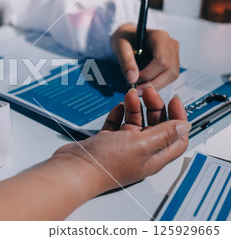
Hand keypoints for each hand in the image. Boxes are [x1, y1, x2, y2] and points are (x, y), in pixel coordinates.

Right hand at [52, 85, 189, 192]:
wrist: (75, 169)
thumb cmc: (106, 163)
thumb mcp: (141, 144)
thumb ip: (163, 134)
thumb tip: (184, 126)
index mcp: (154, 157)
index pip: (175, 137)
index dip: (178, 118)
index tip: (173, 100)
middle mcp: (140, 152)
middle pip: (156, 126)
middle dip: (154, 107)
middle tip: (148, 91)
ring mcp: (122, 147)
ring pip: (135, 123)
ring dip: (135, 108)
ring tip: (130, 95)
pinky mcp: (106, 142)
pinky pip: (117, 125)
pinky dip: (120, 114)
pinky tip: (119, 107)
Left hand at [111, 23, 179, 93]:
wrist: (128, 37)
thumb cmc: (125, 38)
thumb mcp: (120, 46)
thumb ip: (126, 61)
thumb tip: (132, 79)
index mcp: (160, 37)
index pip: (162, 61)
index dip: (148, 74)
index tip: (133, 80)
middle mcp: (171, 45)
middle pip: (170, 71)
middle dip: (152, 84)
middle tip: (135, 90)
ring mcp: (174, 54)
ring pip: (171, 76)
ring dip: (154, 85)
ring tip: (137, 87)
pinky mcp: (172, 62)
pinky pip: (168, 77)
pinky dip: (155, 84)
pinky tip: (143, 84)